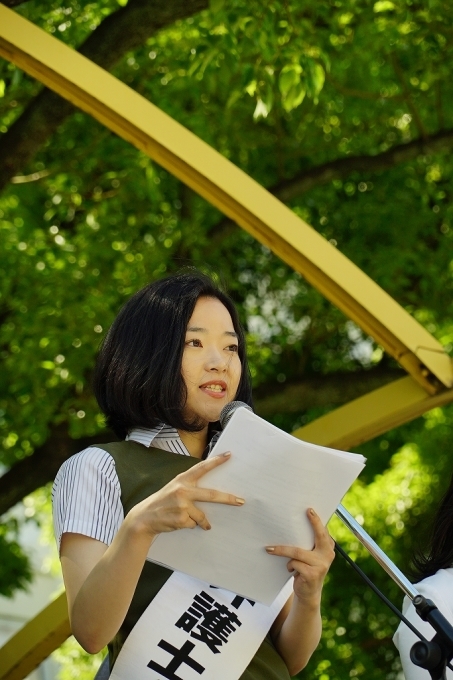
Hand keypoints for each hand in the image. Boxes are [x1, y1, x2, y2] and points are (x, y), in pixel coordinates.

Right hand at [128, 452, 243, 537]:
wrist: (144, 517)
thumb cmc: (162, 502)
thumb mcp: (174, 488)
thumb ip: (189, 487)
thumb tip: (211, 493)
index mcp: (182, 480)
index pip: (202, 468)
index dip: (216, 461)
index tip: (229, 455)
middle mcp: (183, 490)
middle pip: (211, 495)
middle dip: (228, 499)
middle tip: (240, 501)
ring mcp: (182, 505)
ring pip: (201, 516)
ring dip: (201, 521)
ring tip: (193, 521)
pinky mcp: (182, 518)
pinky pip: (193, 524)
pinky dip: (189, 525)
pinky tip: (177, 522)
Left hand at [265, 508, 334, 603]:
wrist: (309, 593)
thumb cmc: (306, 569)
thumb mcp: (310, 556)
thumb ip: (309, 544)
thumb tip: (291, 527)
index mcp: (328, 548)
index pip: (323, 531)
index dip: (316, 520)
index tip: (309, 510)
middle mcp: (328, 555)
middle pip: (318, 536)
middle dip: (313, 523)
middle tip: (306, 511)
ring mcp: (321, 565)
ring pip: (297, 551)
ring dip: (282, 550)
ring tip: (270, 549)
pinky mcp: (312, 574)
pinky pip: (295, 563)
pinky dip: (289, 565)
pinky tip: (290, 569)